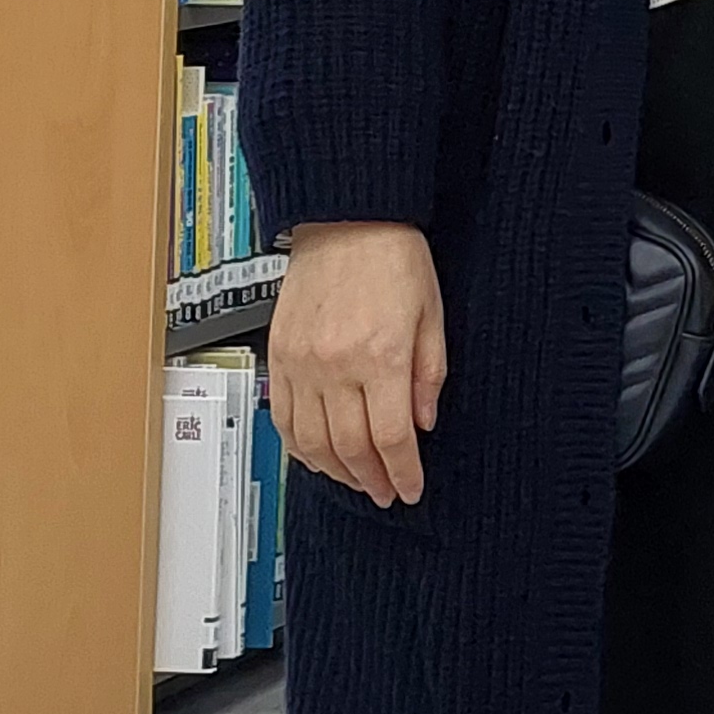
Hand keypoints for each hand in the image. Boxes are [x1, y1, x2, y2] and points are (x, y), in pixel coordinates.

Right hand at [271, 219, 445, 507]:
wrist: (347, 220)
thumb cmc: (395, 258)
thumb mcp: (433, 314)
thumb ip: (430, 374)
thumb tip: (424, 423)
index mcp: (382, 355)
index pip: (392, 436)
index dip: (403, 472)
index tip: (412, 489)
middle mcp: (337, 366)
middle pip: (351, 447)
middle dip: (372, 479)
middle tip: (386, 492)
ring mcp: (302, 364)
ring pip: (312, 441)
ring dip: (336, 471)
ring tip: (357, 481)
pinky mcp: (279, 357)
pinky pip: (284, 418)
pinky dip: (300, 447)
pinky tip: (318, 456)